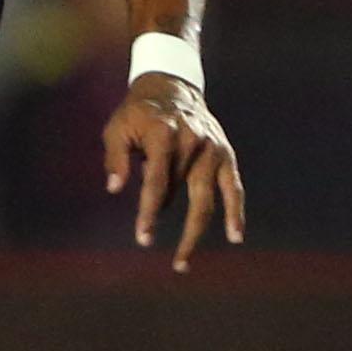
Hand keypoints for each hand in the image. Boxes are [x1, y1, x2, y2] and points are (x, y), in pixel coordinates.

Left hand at [101, 72, 244, 271]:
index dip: (150, 209)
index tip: (143, 235)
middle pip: (185, 191)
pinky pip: (234, 187)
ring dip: (196, 229)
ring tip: (181, 261)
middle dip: (168, 223)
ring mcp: (213, 149)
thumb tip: (115, 189)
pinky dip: (236, 211)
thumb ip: (115, 158)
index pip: (158, 179)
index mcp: (164, 134)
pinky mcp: (226, 155)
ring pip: (207, 196)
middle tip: (151, 248)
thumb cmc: (137, 114)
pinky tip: (235, 236)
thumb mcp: (117, 128)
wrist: (172, 89)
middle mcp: (193, 141)